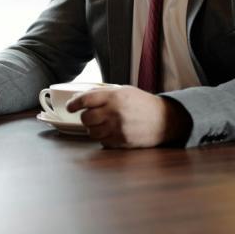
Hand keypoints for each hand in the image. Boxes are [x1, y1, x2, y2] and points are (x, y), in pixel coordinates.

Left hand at [66, 86, 191, 148]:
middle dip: (84, 118)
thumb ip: (102, 94)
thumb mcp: (124, 91)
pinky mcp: (122, 141)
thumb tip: (78, 98)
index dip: (74, 104)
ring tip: (101, 124)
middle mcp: (115, 112)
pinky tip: (110, 132)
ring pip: (92, 132)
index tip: (70, 107)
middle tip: (88, 117)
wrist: (165, 120)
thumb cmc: (142, 104)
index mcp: (115, 97)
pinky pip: (102, 142)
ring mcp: (118, 129)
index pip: (86, 100)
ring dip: (92, 129)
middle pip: (86, 118)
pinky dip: (102, 137)